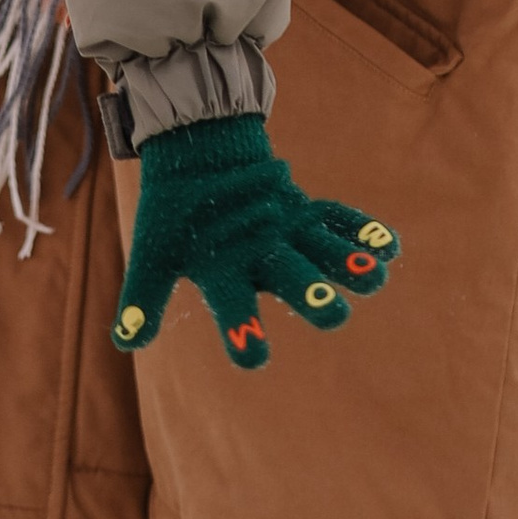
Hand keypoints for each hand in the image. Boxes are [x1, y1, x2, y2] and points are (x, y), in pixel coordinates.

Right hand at [110, 112, 399, 374]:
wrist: (197, 161)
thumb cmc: (173, 215)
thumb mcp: (154, 254)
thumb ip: (144, 296)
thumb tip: (126, 343)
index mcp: (228, 277)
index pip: (236, 311)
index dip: (244, 333)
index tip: (255, 357)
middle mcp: (264, 262)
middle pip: (291, 282)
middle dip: (313, 297)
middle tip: (335, 314)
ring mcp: (288, 235)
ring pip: (322, 254)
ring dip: (349, 265)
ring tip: (375, 276)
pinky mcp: (304, 209)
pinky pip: (337, 219)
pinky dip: (362, 229)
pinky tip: (391, 245)